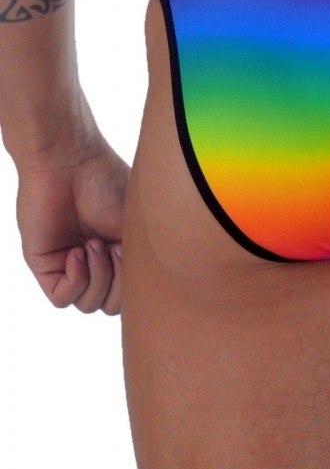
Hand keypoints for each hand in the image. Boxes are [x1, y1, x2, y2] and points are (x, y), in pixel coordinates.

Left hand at [15, 130, 129, 313]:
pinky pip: (62, 298)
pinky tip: (77, 252)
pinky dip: (75, 279)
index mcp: (119, 250)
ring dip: (97, 278)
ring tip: (93, 244)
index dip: (136, 283)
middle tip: (114, 248)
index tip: (134, 252)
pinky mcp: (46, 266)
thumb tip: (145, 293)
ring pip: (87, 304)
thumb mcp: (135, 226)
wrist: (70, 164)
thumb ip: (139, 262)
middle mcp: (96, 260)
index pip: (129, 291)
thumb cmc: (107, 183)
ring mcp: (70, 265)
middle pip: (110, 304)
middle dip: (117, 283)